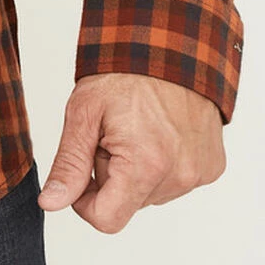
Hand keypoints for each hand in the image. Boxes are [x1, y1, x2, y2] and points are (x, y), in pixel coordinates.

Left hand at [37, 73, 226, 232]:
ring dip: (137, 170)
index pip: (107, 220)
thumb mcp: (83, 114)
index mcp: (145, 166)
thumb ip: (68, 164)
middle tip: (112, 135)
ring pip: (151, 194)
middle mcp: (179, 175)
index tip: (82, 170)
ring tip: (137, 129)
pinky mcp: (212, 166)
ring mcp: (199, 172)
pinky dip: (162, 164)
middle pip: (128, 203)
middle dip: (112, 176)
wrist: (169, 45)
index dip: (85, 200)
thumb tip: (51, 203)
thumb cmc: (124, 74)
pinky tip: (159, 132)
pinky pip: (175, 181)